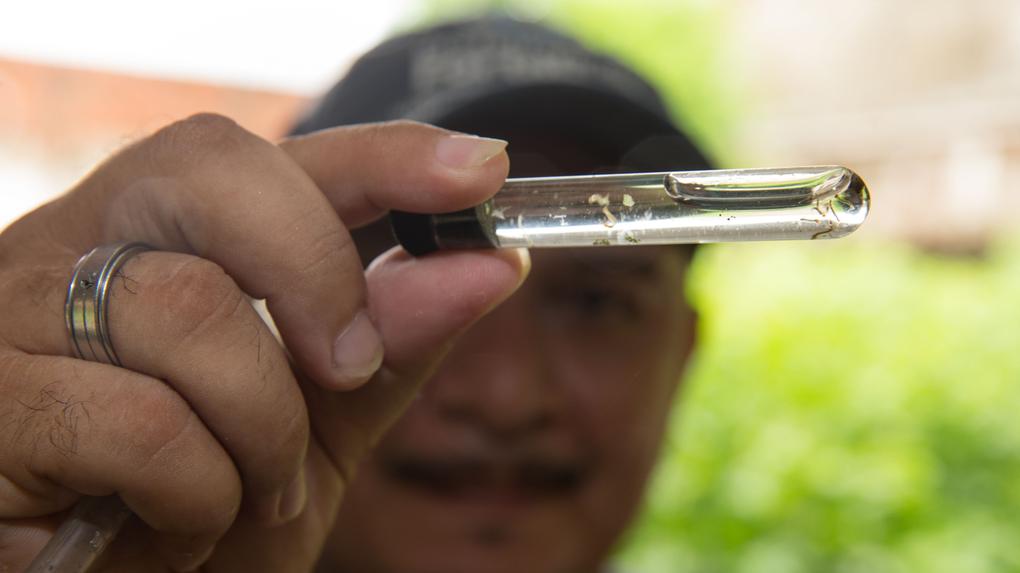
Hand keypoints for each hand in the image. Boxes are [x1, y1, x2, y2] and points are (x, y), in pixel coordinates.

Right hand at [0, 115, 527, 570]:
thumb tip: (489, 264)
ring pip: (188, 307)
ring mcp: (14, 315)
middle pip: (214, 172)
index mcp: (159, 236)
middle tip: (347, 366)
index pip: (270, 155)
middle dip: (315, 271)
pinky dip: (196, 491)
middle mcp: (74, 246)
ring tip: (246, 493)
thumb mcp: (318, 426)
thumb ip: (388, 344)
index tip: (480, 171)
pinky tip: (173, 524)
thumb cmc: (201, 510)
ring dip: (260, 427)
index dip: (381, 154)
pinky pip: (139, 421)